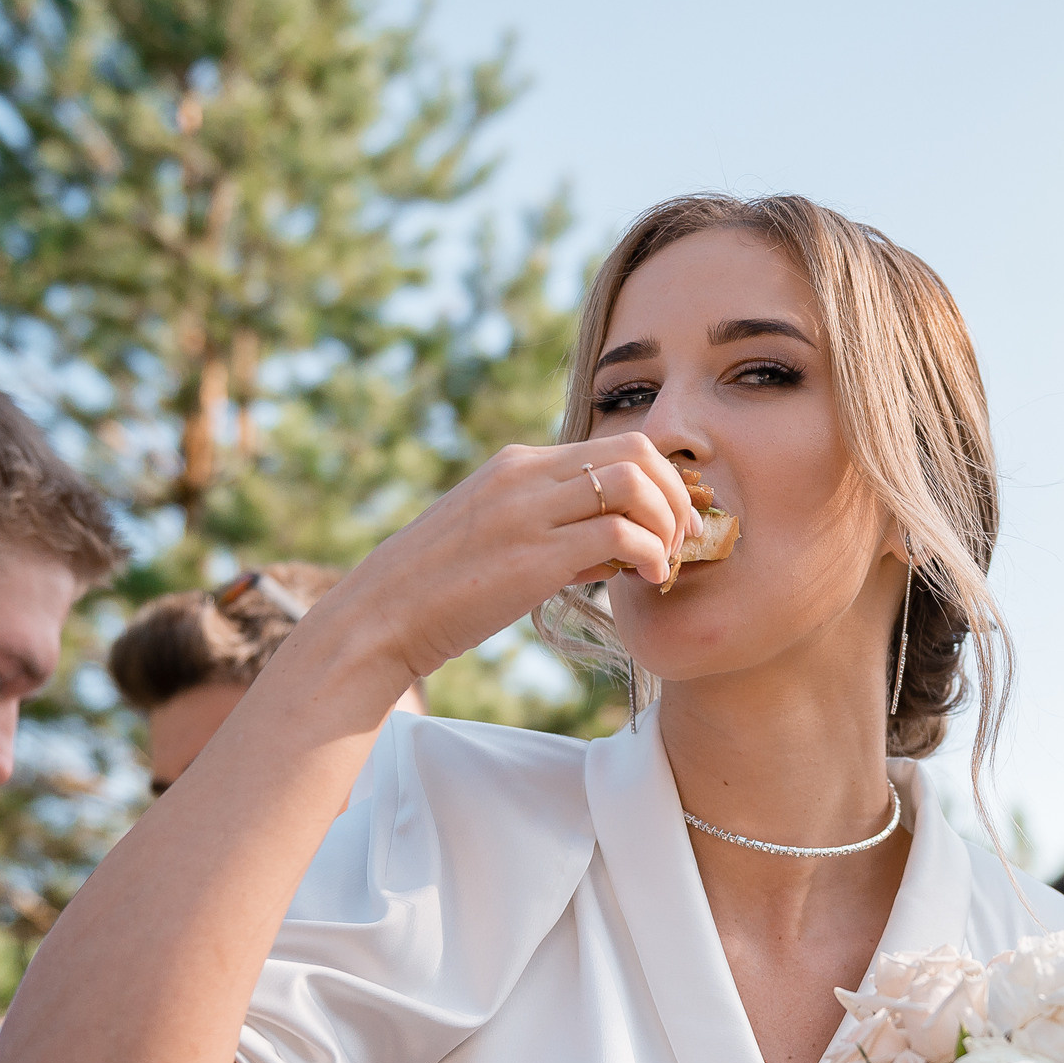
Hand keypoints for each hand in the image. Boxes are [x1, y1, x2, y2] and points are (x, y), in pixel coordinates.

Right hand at [331, 435, 700, 682]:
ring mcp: (528, 512)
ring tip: (664, 564)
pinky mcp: (533, 556)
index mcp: (518, 466)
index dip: (661, 479)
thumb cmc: (439, 591)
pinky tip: (647, 582)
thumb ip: (556, 532)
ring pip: (634, 484)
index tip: (673, 521)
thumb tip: (616, 548)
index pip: (616, 444)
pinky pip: (619, 536)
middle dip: (676, 493)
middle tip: (683, 539)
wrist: (381, 618)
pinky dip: (649, 556)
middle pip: (637, 451)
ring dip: (667, 524)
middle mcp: (526, 476)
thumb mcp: (497, 540)